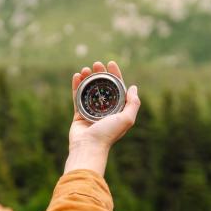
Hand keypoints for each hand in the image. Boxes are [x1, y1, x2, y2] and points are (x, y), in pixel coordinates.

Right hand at [65, 61, 140, 175]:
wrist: (88, 147)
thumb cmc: (108, 134)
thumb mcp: (127, 119)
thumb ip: (133, 103)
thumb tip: (134, 87)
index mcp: (117, 110)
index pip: (117, 88)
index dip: (115, 75)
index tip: (110, 63)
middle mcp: (105, 109)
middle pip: (102, 86)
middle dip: (100, 74)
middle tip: (96, 64)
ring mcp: (91, 111)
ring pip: (89, 89)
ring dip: (87, 77)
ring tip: (84, 69)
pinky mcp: (79, 114)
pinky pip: (77, 96)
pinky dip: (76, 85)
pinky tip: (76, 75)